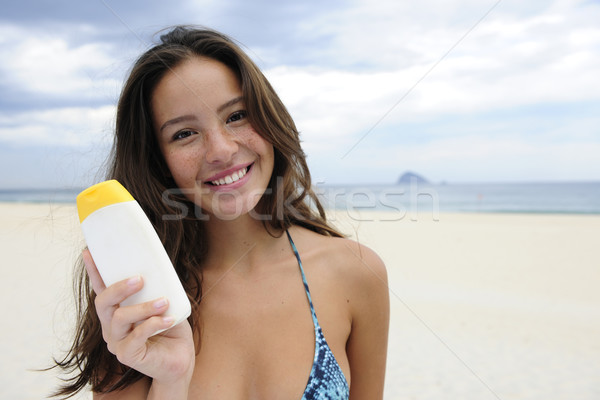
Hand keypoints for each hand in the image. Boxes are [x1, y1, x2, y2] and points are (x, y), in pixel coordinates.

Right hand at [83, 249, 194, 385]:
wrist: (180, 358)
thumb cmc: (170, 328)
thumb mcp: (164, 302)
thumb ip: (157, 288)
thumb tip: (160, 265)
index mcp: (117, 311)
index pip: (101, 288)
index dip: (94, 271)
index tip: (88, 252)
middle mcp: (111, 325)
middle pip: (103, 302)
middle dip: (119, 288)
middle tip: (140, 279)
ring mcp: (117, 341)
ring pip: (120, 318)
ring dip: (144, 307)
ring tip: (164, 302)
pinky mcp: (128, 355)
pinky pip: (136, 336)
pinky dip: (153, 324)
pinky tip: (168, 320)